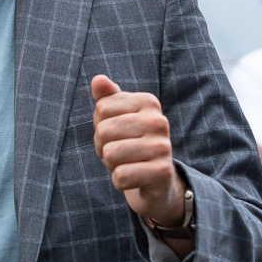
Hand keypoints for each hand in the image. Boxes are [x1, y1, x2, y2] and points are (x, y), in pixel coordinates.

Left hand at [91, 74, 183, 226]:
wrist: (156, 181)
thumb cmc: (130, 143)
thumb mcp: (117, 118)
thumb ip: (107, 97)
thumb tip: (98, 79)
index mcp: (148, 102)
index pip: (102, 108)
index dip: (100, 125)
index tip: (116, 133)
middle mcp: (159, 121)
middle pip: (104, 131)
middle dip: (103, 146)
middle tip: (120, 152)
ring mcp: (163, 147)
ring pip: (110, 154)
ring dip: (111, 164)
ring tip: (127, 163)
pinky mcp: (162, 172)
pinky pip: (120, 176)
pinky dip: (119, 181)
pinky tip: (133, 178)